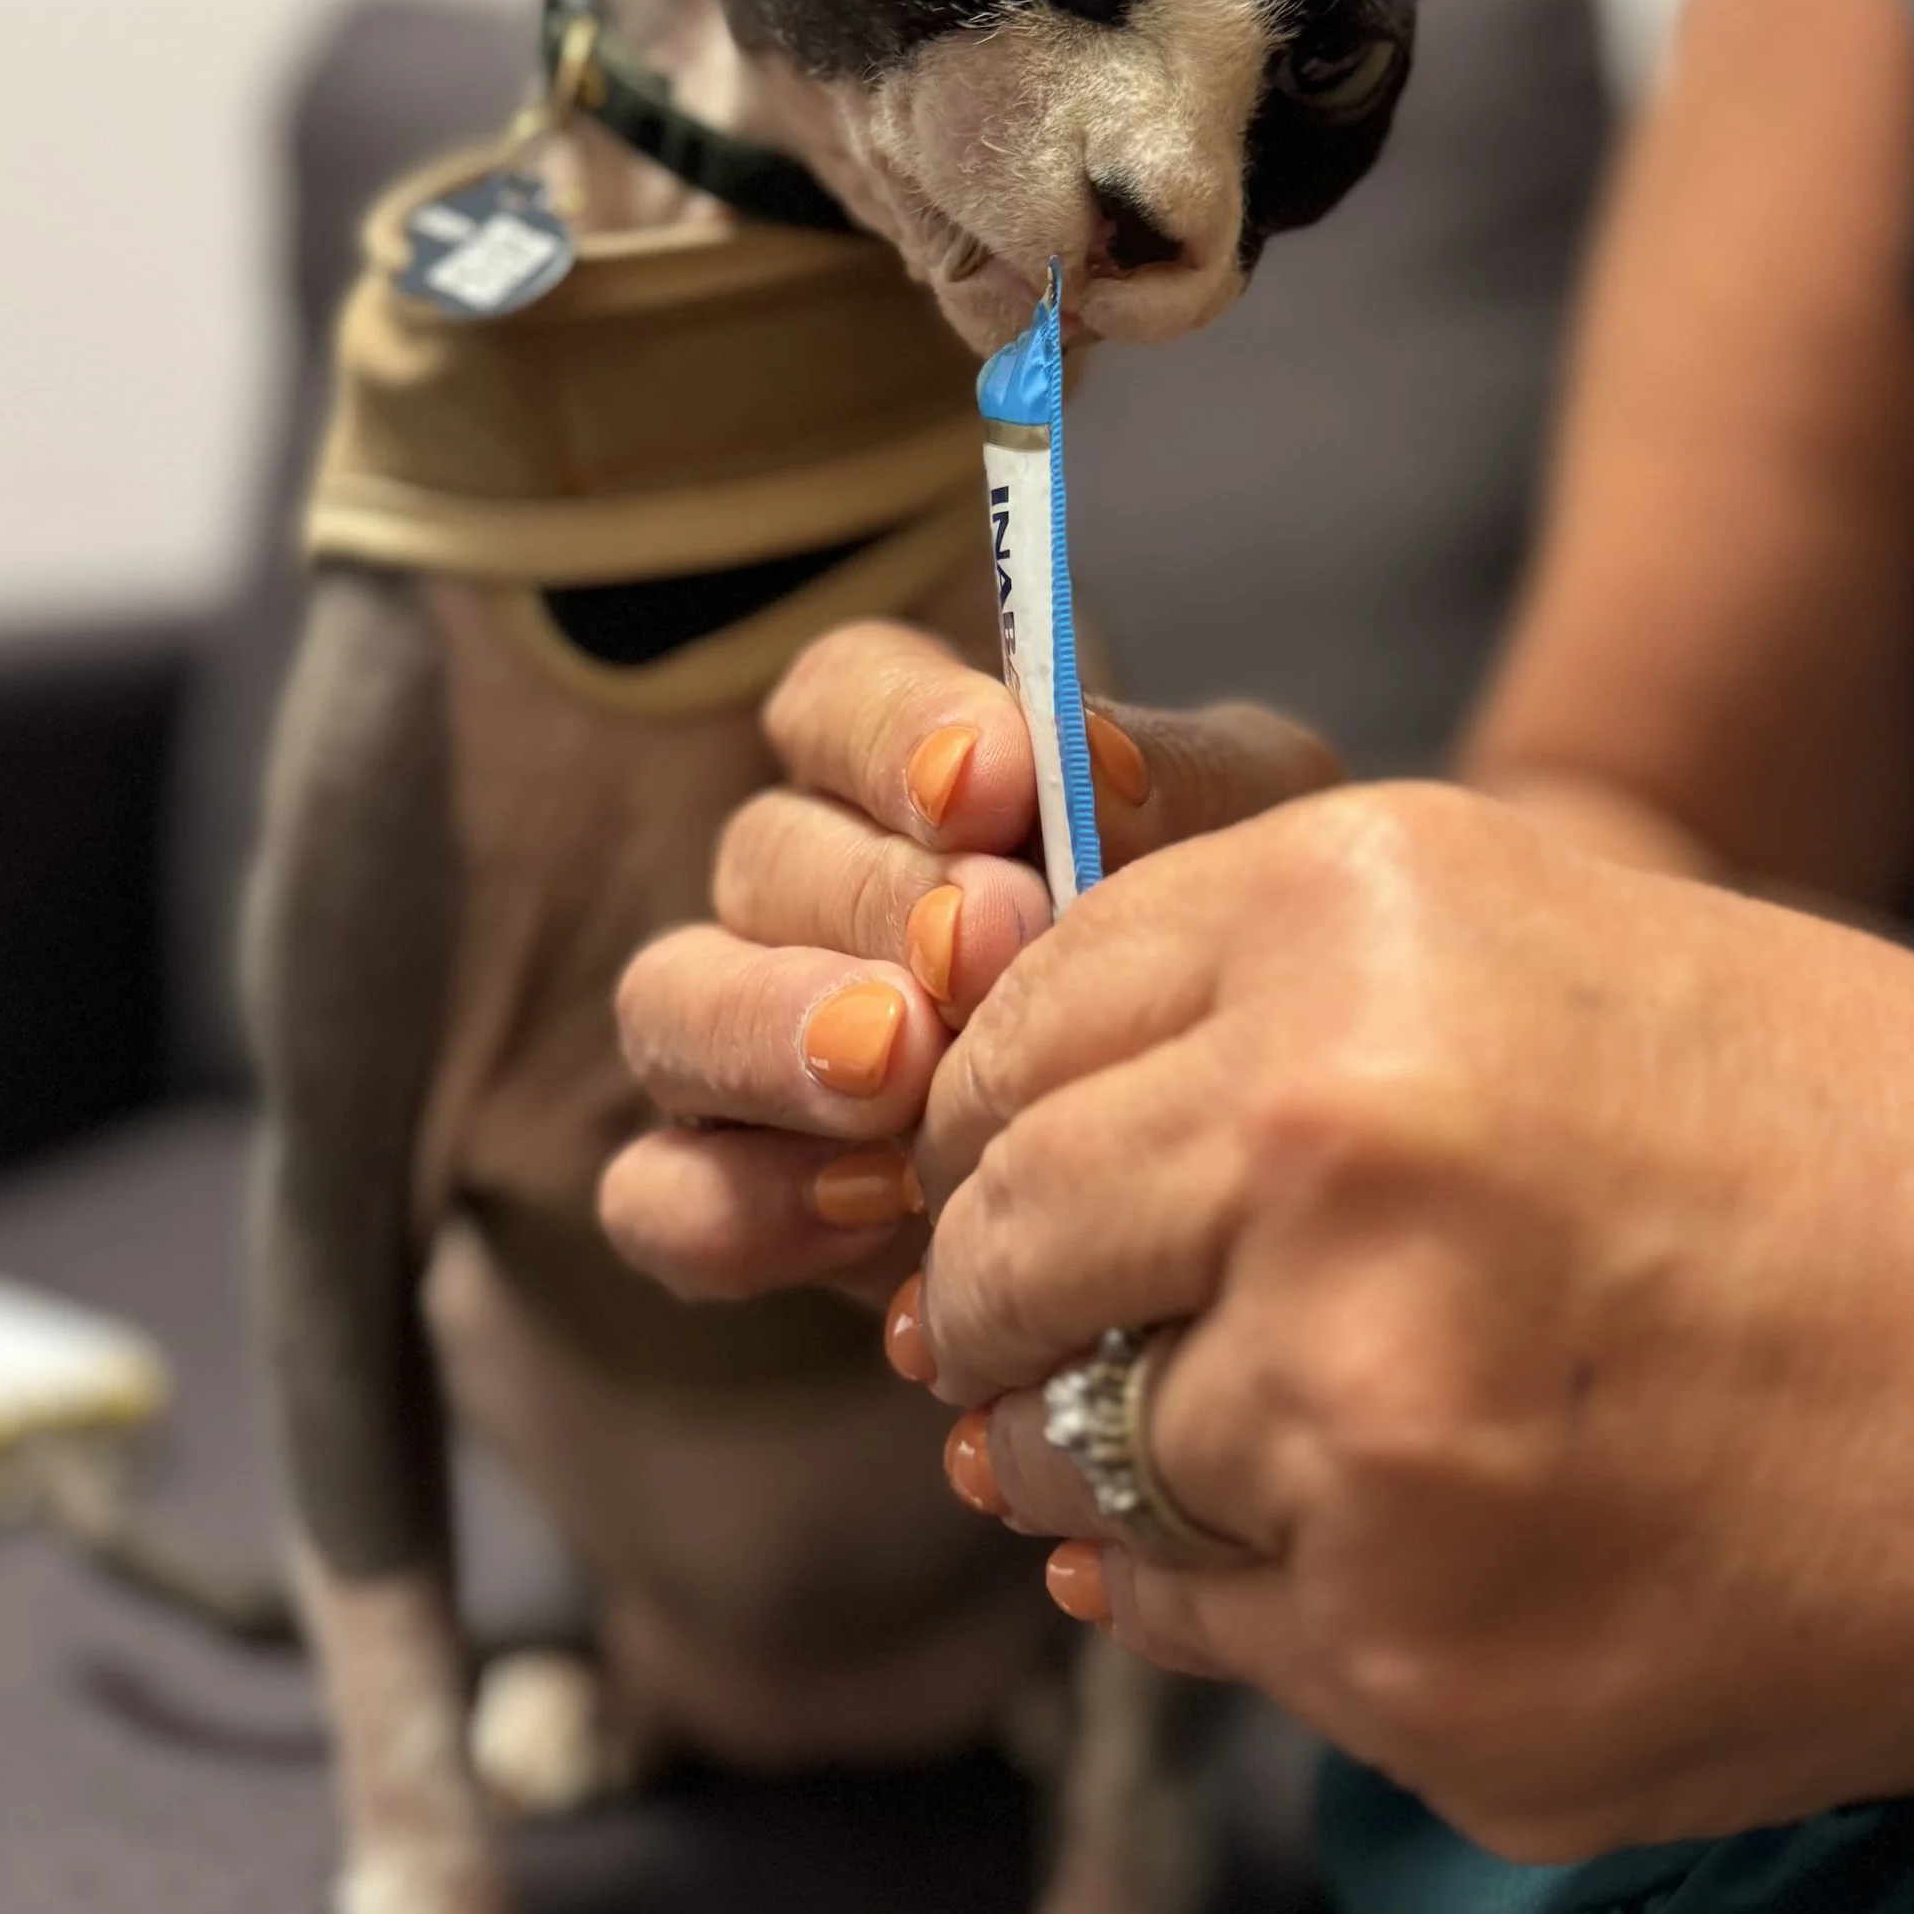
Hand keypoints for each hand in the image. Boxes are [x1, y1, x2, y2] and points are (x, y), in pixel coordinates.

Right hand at [601, 620, 1336, 1305]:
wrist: (1244, 1163)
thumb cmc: (1244, 954)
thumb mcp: (1255, 843)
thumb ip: (1178, 786)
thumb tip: (1091, 762)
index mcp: (913, 771)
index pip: (839, 697)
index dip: (893, 729)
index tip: (991, 779)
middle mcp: (807, 895)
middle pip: (766, 853)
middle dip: (874, 898)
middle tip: (980, 946)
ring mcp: (748, 1050)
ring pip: (672, 1003)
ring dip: (770, 1032)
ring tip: (896, 1071)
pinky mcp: (734, 1206)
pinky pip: (658, 1195)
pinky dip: (737, 1203)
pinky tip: (863, 1216)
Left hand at [909, 782, 1913, 1857]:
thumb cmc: (1835, 1130)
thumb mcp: (1535, 934)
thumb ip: (1244, 997)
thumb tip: (980, 1147)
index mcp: (1348, 921)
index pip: (1010, 1039)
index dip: (991, 1125)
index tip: (1019, 1183)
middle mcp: (1323, 1143)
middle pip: (996, 1253)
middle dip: (1004, 1303)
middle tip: (1067, 1334)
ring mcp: (1362, 1417)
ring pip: (1086, 1455)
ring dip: (1162, 1453)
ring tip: (1363, 1423)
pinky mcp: (1414, 1651)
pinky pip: (1196, 1621)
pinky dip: (1267, 1587)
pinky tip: (1439, 1529)